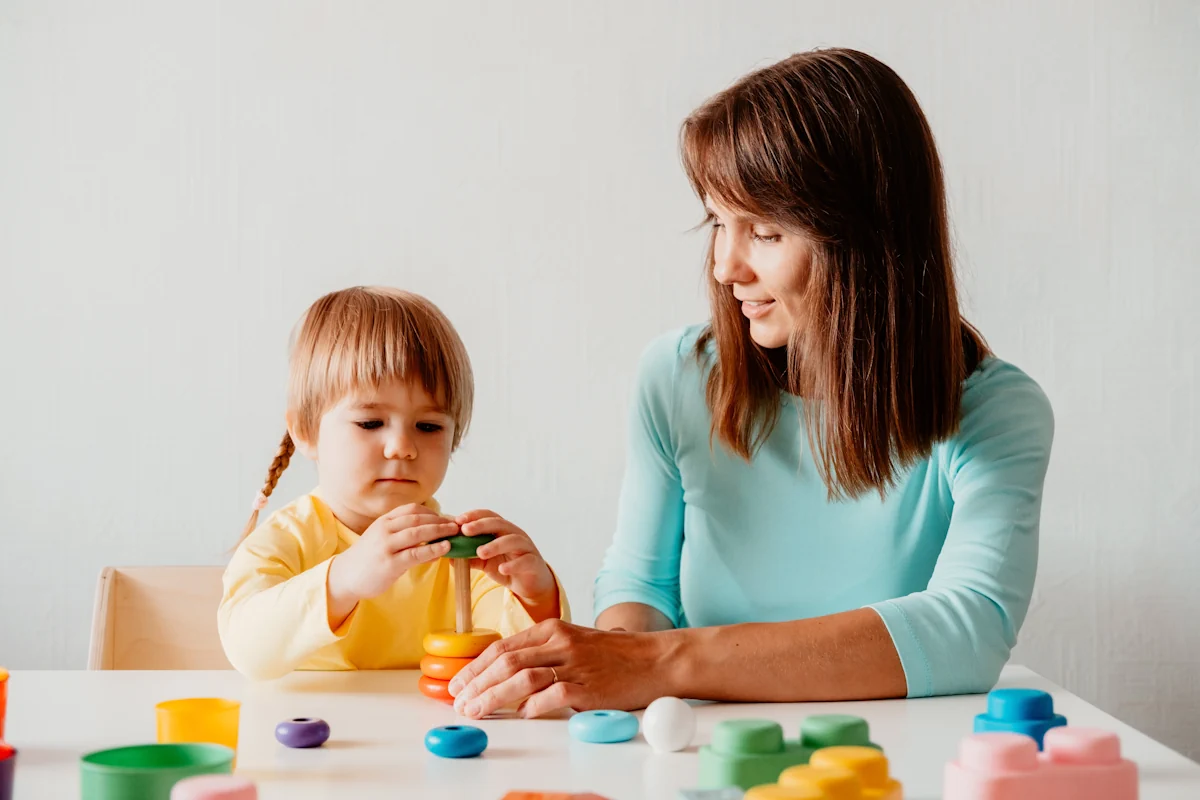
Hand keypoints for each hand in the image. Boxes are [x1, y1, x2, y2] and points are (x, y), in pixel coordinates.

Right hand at [326, 503, 456, 625]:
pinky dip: (433, 549)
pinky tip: (445, 549)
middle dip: (440, 520)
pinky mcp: (390, 563)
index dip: (433, 512)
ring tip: (455, 534)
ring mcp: (386, 546)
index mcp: (384, 521)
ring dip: (439, 531)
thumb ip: (404, 534)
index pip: (413, 509)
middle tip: (457, 524)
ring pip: (418, 533)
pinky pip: (416, 553)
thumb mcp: (383, 538)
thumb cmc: (368, 558)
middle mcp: (385, 529)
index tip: (447, 517)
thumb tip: (433, 535)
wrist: (345, 576)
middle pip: (418, 518)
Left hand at [448, 619, 672, 718]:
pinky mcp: (591, 688)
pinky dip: (534, 705)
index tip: (458, 684)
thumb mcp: (573, 640)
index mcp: (552, 628)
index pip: (502, 647)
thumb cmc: (613, 653)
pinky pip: (555, 695)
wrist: (655, 658)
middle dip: (477, 684)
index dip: (476, 667)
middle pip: (506, 662)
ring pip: (523, 677)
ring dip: (495, 697)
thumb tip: (504, 671)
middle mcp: (561, 643)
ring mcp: (576, 665)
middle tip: (460, 702)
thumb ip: (541, 651)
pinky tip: (523, 714)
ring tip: (478, 711)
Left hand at [457, 509, 557, 617]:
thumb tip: (449, 556)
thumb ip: (470, 557)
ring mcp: (526, 547)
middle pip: (499, 523)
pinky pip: (524, 560)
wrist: (529, 584)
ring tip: (480, 552)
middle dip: (481, 525)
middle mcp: (515, 534)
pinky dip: (513, 564)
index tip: (458, 520)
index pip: (489, 516)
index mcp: (502, 531)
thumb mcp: (485, 562)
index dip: (474, 516)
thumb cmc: (507, 567)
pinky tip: (502, 569)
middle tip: (465, 530)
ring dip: (495, 545)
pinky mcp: (534, 562)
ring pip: (513, 540)